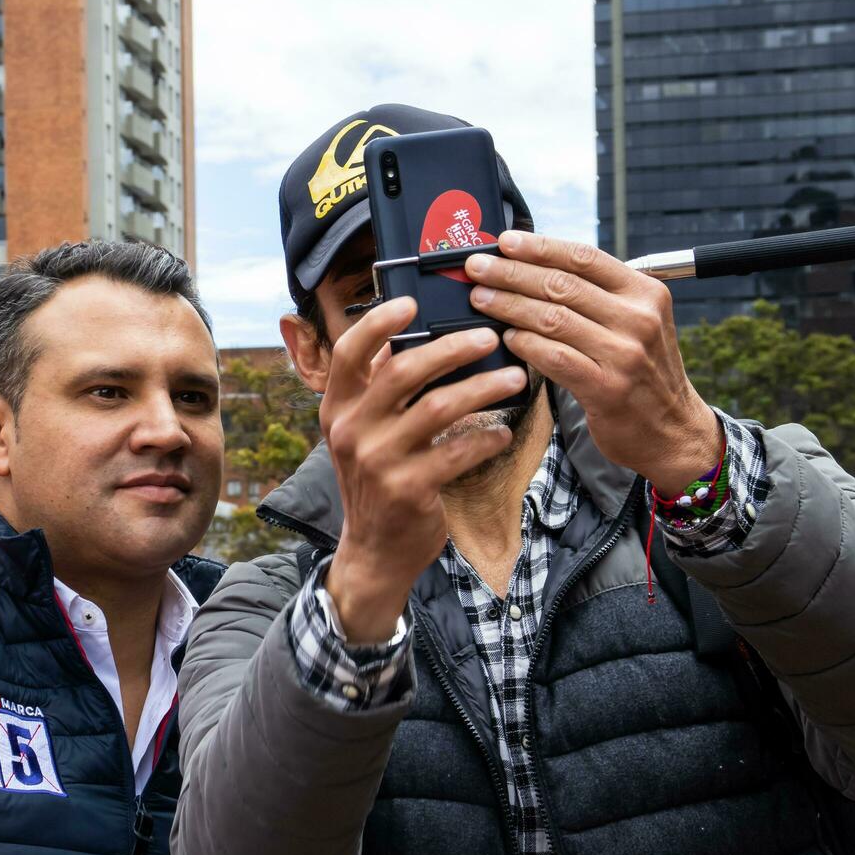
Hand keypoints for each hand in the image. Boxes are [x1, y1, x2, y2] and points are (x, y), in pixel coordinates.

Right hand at [319, 296, 525, 641]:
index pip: (348, 353)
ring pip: (439, 407)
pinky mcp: (409, 490)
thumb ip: (379, 391)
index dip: (377, 323)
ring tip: (515, 380)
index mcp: (338, 409)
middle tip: (490, 338)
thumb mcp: (363, 434)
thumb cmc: (378, 481)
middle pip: (404, 371)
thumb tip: (412, 337)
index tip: (412, 303)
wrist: (374, 551)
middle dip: (453, 348)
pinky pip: (459, 452)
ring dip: (484, 388)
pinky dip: (487, 438)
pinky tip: (504, 432)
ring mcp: (378, 462)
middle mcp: (351, 431)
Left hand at [465, 231, 721, 495]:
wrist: (672, 430)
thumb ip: (596, 297)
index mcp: (645, 292)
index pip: (584, 257)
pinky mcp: (606, 388)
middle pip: (562, 284)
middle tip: (477, 267)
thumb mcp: (635, 323)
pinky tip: (505, 338)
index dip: (539, 247)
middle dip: (511, 272)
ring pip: (552, 318)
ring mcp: (624, 353)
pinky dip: (524, 344)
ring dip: (509, 305)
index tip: (505, 242)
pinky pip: (553, 357)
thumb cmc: (640, 372)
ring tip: (480, 298)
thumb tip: (534, 269)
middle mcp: (638, 318)